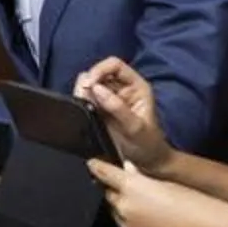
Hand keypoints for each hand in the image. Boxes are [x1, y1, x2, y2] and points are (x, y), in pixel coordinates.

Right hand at [74, 56, 172, 171]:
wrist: (146, 161)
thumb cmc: (147, 144)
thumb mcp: (135, 127)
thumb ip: (117, 107)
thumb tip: (96, 88)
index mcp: (137, 86)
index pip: (115, 65)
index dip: (100, 70)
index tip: (89, 85)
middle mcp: (123, 88)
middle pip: (99, 72)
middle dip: (88, 82)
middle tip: (84, 99)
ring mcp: (110, 97)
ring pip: (89, 83)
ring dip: (82, 92)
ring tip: (85, 107)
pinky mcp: (100, 107)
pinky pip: (85, 97)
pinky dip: (80, 100)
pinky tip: (84, 110)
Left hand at [91, 157, 227, 226]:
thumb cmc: (196, 203)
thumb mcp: (167, 184)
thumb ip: (142, 178)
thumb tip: (128, 170)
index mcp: (132, 187)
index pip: (104, 173)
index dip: (97, 167)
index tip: (92, 164)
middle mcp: (124, 207)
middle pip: (110, 195)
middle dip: (117, 191)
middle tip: (132, 190)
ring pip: (118, 214)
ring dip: (125, 209)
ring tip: (148, 210)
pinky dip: (134, 226)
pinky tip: (153, 226)